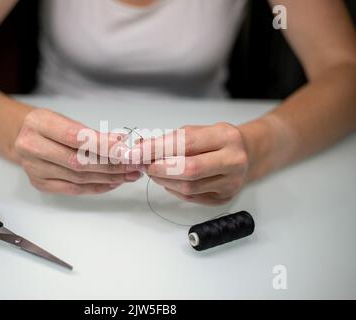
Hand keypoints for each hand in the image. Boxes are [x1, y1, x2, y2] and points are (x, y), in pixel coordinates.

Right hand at [15, 109, 141, 194]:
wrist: (21, 136)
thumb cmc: (47, 126)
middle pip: (78, 161)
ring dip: (108, 177)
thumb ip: (91, 132)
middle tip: (132, 164)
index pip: (74, 137)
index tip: (123, 149)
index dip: (101, 144)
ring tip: (128, 174)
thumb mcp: (65, 119)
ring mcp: (34, 168)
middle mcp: (32, 147)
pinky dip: (96, 187)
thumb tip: (120, 142)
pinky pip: (73, 189)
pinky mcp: (39, 183)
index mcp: (38, 124)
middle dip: (110, 164)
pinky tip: (112, 183)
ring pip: (78, 178)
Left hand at [135, 123, 249, 204]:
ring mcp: (231, 183)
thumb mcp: (197, 131)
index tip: (137, 152)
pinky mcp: (224, 198)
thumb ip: (170, 139)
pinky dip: (173, 189)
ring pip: (188, 188)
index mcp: (226, 137)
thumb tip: (140, 149)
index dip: (158, 149)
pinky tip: (168, 180)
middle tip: (143, 165)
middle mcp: (233, 161)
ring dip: (164, 180)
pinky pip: (191, 198)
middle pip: (189, 169)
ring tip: (153, 171)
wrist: (246, 154)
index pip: (187, 143)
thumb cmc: (217, 141)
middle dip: (160, 168)